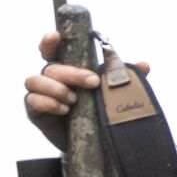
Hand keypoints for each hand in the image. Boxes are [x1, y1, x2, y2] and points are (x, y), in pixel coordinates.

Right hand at [23, 31, 150, 115]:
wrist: (90, 141)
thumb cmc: (97, 110)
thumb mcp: (111, 92)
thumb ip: (124, 78)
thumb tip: (145, 65)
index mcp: (65, 67)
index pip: (52, 50)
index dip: (50, 41)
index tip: (56, 36)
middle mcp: (50, 77)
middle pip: (51, 67)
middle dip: (72, 73)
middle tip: (92, 82)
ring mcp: (40, 93)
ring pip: (35, 81)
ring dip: (56, 88)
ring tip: (74, 100)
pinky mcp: (35, 110)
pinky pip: (32, 100)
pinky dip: (48, 103)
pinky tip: (64, 110)